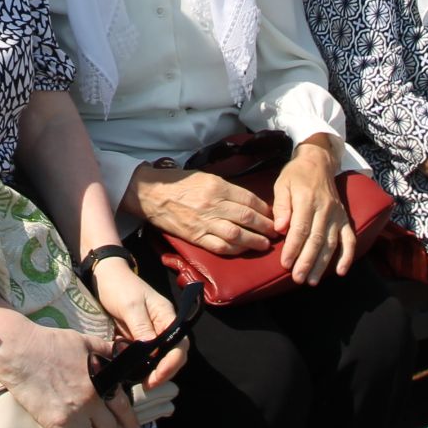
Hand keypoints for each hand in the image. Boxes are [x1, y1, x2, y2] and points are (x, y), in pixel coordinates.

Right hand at [0, 320, 133, 427]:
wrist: (19, 351)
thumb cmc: (51, 343)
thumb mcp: (85, 342)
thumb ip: (107, 352)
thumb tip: (124, 354)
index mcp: (99, 383)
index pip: (123, 409)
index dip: (130, 421)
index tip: (133, 426)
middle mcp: (88, 403)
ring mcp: (70, 416)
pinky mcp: (52, 424)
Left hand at [89, 261, 185, 389]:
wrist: (105, 277)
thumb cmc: (119, 287)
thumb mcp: (130, 306)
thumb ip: (141, 328)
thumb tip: (152, 353)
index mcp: (166, 316)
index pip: (179, 344)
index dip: (171, 363)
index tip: (156, 377)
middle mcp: (163, 326)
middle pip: (173, 354)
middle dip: (164, 372)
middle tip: (147, 384)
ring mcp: (151, 333)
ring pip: (160, 358)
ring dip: (153, 371)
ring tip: (139, 381)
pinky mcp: (139, 338)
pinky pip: (145, 356)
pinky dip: (142, 366)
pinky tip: (132, 372)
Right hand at [132, 166, 277, 254]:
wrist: (152, 194)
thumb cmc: (179, 184)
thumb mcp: (205, 177)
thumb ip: (226, 188)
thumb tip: (248, 201)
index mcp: (217, 186)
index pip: (248, 199)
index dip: (264, 209)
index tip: (272, 215)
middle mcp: (213, 204)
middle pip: (246, 217)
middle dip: (264, 226)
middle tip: (275, 232)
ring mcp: (204, 222)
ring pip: (236, 235)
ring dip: (254, 241)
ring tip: (265, 244)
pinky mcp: (195, 237)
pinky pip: (219, 247)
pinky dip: (235, 250)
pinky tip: (244, 250)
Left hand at [270, 136, 353, 284]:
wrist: (318, 162)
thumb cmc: (296, 175)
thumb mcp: (282, 184)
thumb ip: (281, 206)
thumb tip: (279, 228)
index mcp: (307, 199)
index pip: (301, 228)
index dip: (293, 247)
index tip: (285, 263)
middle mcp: (325, 209)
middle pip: (317, 239)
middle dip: (307, 261)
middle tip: (298, 278)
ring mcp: (337, 215)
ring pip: (331, 243)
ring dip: (322, 264)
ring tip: (312, 280)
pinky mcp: (344, 219)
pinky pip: (349, 239)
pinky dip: (347, 256)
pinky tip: (340, 271)